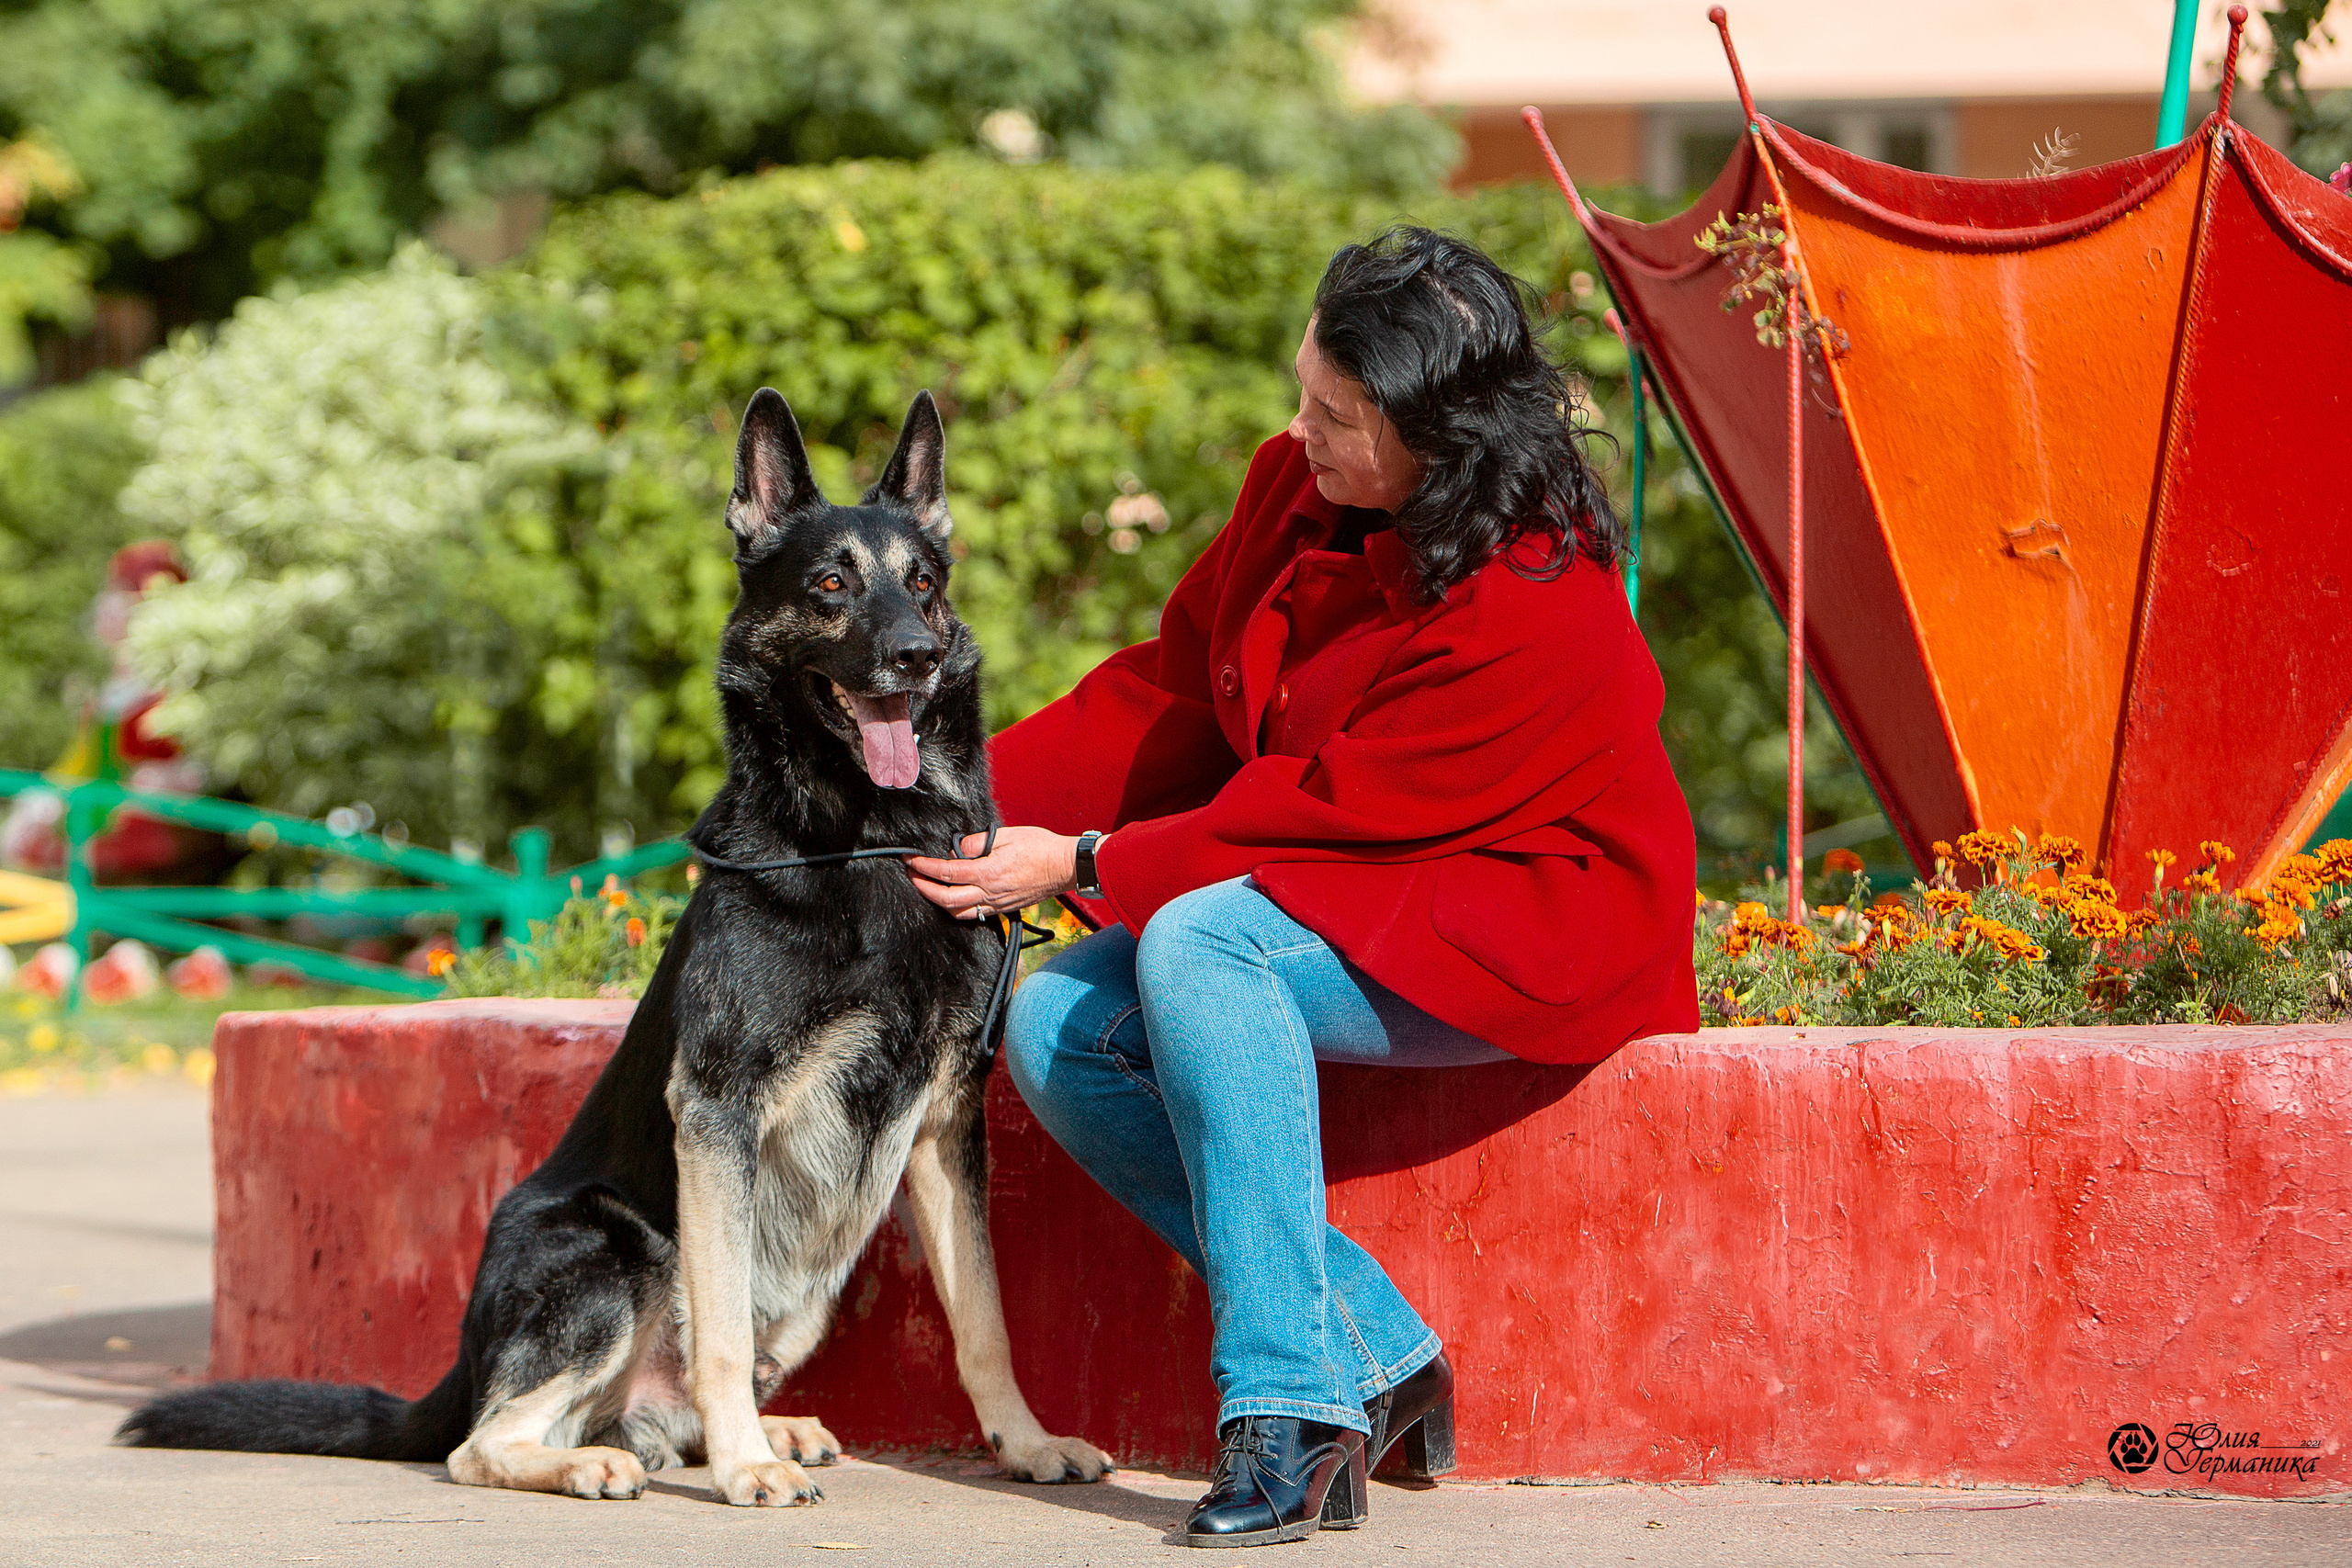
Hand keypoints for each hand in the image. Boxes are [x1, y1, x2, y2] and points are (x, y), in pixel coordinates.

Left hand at [908, 826, 1085, 919]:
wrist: (1065, 867)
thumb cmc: (1040, 847)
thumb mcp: (1006, 835)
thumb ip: (976, 842)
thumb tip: (956, 851)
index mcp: (988, 872)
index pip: (947, 872)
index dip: (924, 867)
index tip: (911, 860)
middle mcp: (990, 892)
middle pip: (947, 899)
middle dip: (924, 888)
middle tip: (912, 876)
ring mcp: (997, 903)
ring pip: (959, 912)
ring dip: (939, 902)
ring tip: (929, 888)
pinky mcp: (1004, 907)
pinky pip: (975, 914)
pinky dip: (958, 908)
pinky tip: (954, 898)